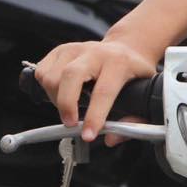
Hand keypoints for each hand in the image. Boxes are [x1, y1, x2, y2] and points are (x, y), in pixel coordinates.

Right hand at [33, 33, 160, 142]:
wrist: (127, 47)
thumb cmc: (134, 72)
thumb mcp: (145, 92)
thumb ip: (134, 119)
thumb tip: (111, 139)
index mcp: (119, 63)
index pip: (103, 91)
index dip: (94, 116)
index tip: (88, 135)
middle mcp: (95, 52)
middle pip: (70, 76)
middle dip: (66, 104)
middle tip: (71, 123)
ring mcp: (76, 49)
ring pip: (52, 76)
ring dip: (55, 98)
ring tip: (70, 105)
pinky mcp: (60, 50)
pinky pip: (41, 72)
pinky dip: (45, 88)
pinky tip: (61, 92)